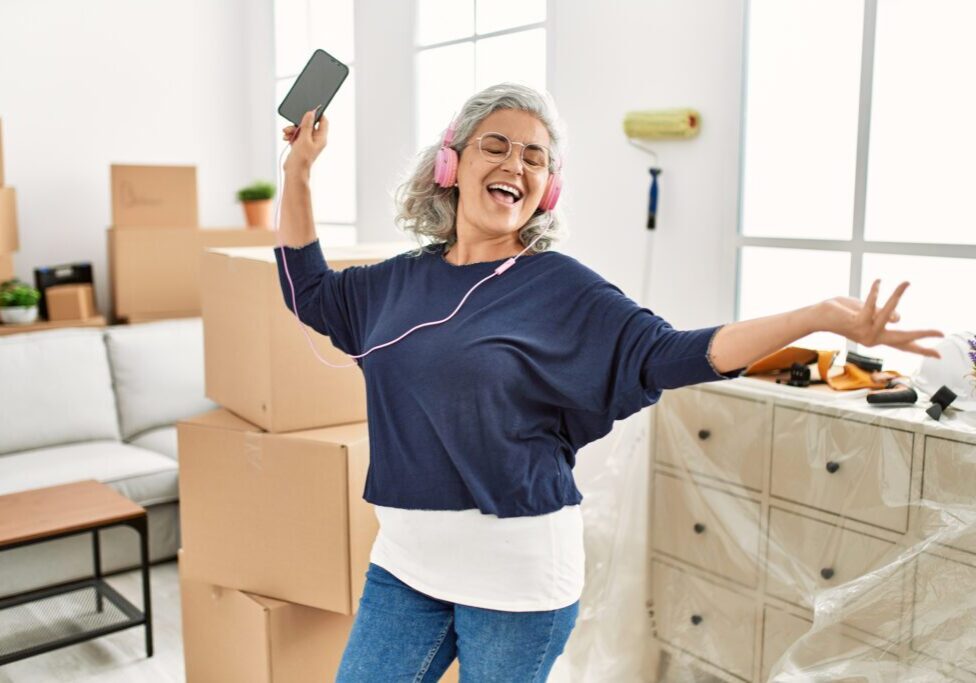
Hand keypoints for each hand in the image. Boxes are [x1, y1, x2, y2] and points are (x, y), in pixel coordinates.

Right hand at [282, 109, 328, 173]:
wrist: (294, 171)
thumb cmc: (301, 158)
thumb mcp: (304, 138)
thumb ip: (307, 125)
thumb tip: (311, 113)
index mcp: (321, 138)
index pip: (323, 121)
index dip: (318, 114)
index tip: (309, 109)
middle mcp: (316, 139)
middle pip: (310, 124)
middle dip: (299, 123)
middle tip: (292, 124)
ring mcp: (308, 142)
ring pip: (301, 129)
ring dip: (293, 129)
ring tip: (286, 133)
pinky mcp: (300, 145)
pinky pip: (296, 135)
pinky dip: (291, 135)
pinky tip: (286, 138)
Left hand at [817, 280, 943, 357]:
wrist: (819, 317)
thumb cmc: (843, 313)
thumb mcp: (867, 312)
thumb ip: (885, 314)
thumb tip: (898, 318)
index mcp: (878, 337)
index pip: (904, 345)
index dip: (921, 349)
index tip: (939, 355)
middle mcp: (873, 339)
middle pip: (903, 340)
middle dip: (923, 335)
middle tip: (941, 333)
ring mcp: (865, 333)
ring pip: (889, 314)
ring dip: (897, 296)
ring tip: (907, 282)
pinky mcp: (856, 323)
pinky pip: (871, 306)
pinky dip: (874, 292)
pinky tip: (878, 282)